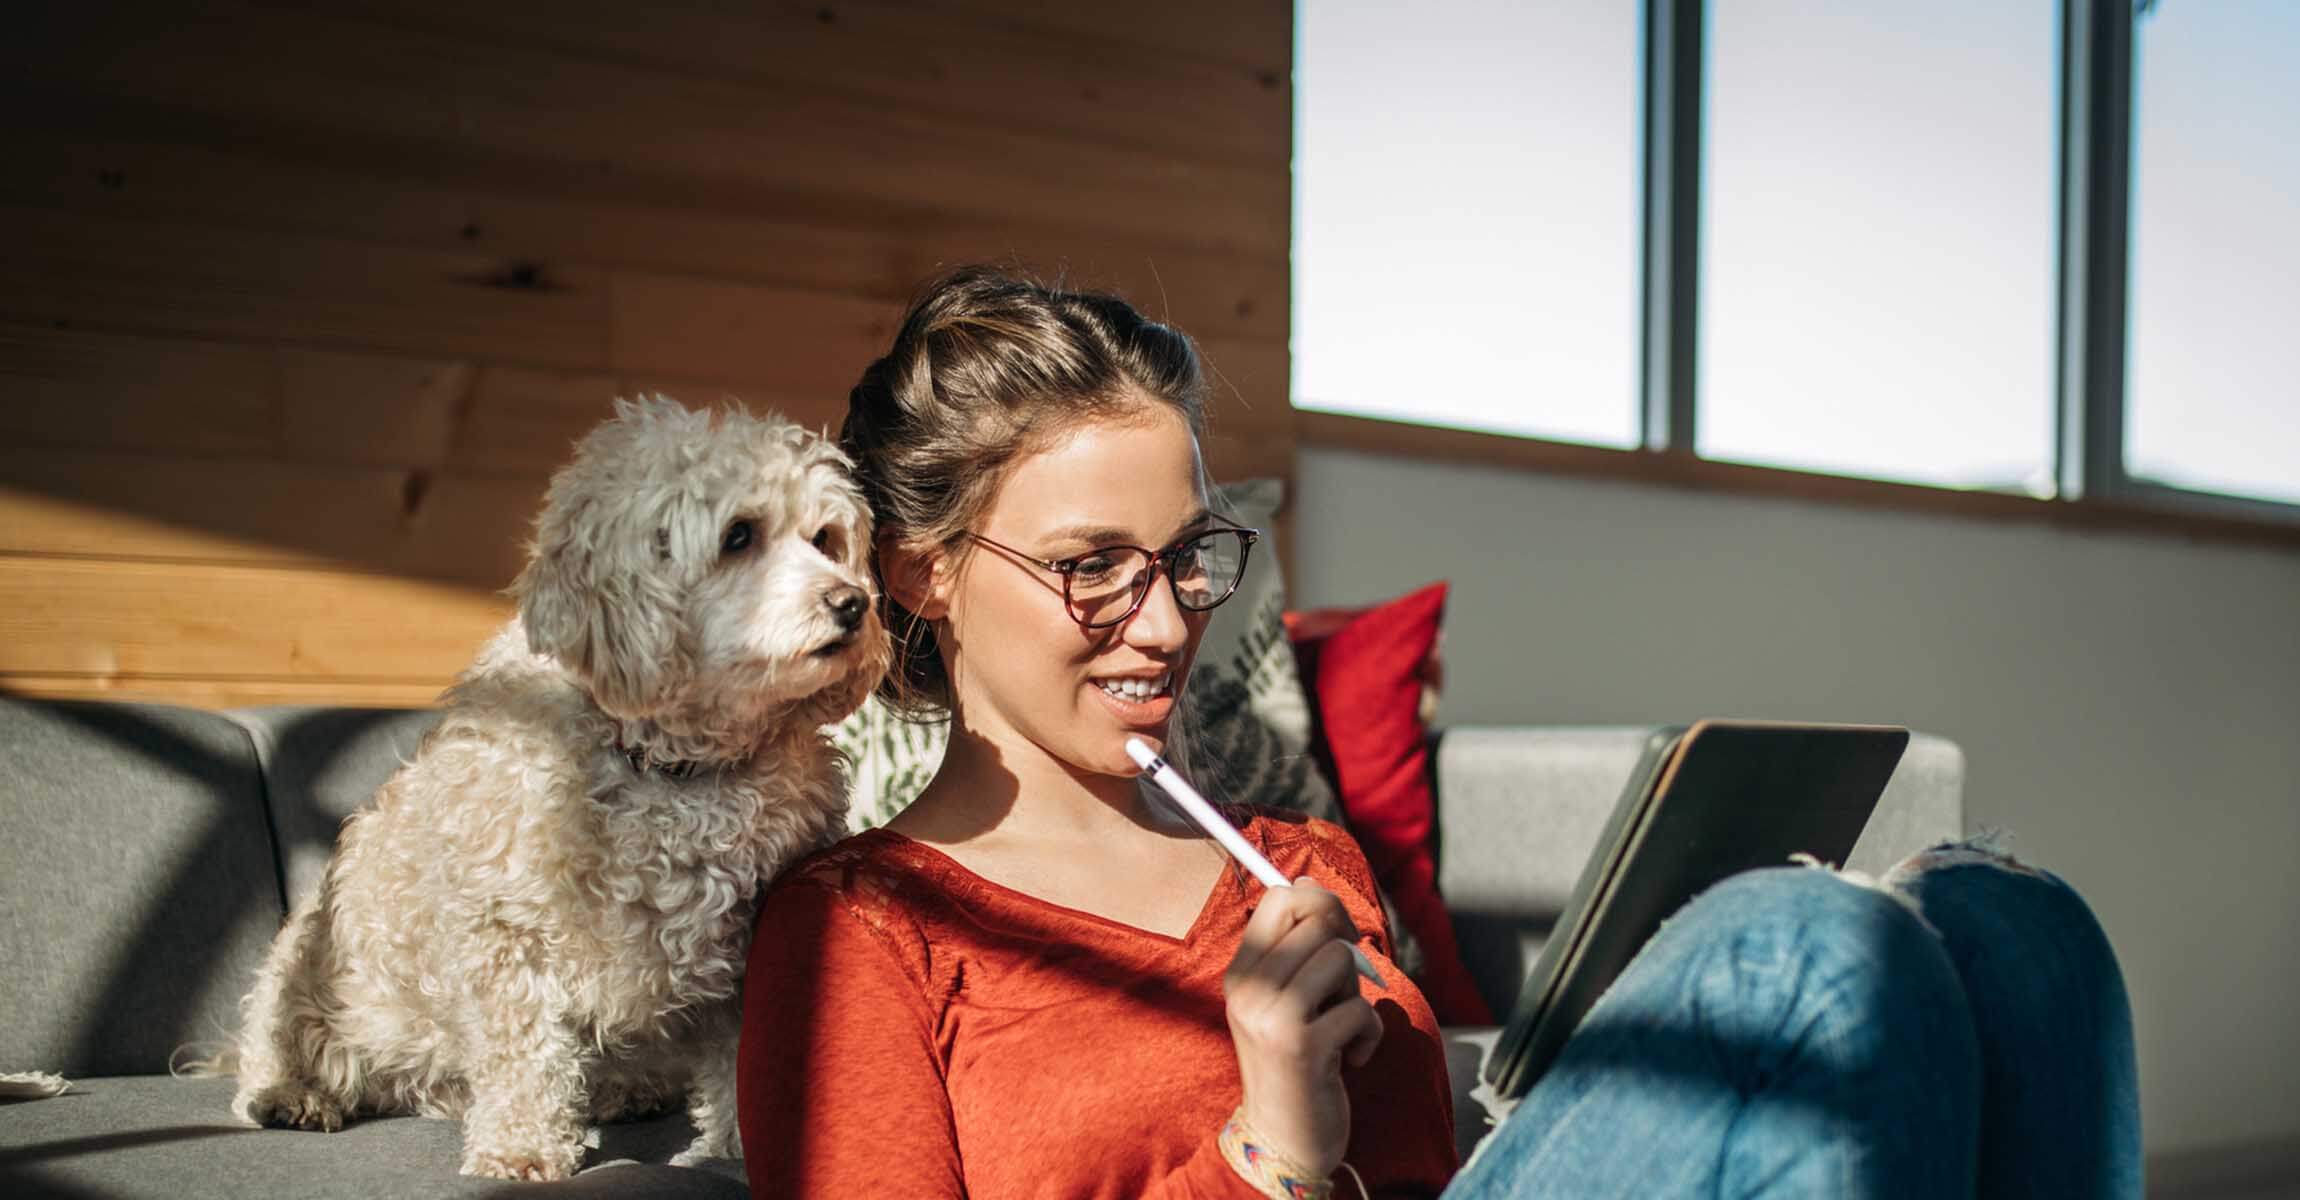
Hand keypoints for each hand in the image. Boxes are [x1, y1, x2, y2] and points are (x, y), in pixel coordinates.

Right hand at [1221, 878, 1384, 1177]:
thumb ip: (1293, 948)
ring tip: (1339, 1026)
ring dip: (1356, 995)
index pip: (1279, 898)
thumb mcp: (1282, 999)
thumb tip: (1307, 882)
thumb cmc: (1294, 1061)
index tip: (1335, 936)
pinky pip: (1362, 1010)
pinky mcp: (1304, 1046)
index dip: (1319, 905)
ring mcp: (1273, 1016)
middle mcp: (1249, 988)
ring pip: (1342, 958)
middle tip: (1341, 992)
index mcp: (1242, 971)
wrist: (1282, 1136)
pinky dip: (1368, 1036)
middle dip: (1346, 951)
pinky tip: (1348, 1060)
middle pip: (1318, 920)